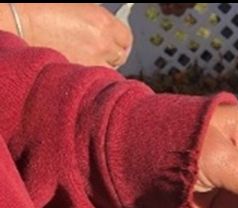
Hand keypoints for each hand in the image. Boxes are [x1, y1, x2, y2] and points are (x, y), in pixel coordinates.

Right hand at [4, 4, 131, 67]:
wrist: (21, 23)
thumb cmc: (46, 10)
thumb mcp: (81, 9)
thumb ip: (99, 22)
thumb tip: (109, 30)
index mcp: (105, 23)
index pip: (126, 38)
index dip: (121, 42)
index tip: (116, 44)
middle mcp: (103, 42)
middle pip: (119, 56)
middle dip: (111, 55)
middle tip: (102, 55)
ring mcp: (93, 60)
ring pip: (108, 70)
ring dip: (101, 68)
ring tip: (88, 63)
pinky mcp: (80, 73)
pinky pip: (92, 78)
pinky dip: (89, 77)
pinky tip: (79, 72)